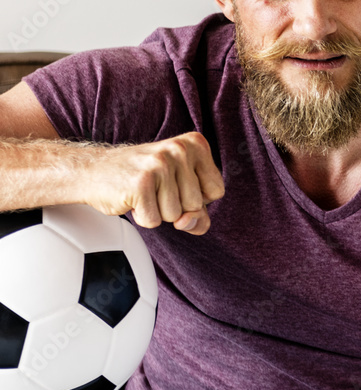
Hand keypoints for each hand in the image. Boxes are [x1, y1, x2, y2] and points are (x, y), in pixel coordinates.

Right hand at [85, 132, 224, 233]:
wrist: (93, 170)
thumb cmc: (143, 181)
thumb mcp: (180, 191)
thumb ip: (199, 214)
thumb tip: (187, 223)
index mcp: (195, 144)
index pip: (217, 191)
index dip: (198, 198)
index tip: (176, 183)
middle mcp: (179, 149)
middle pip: (196, 205)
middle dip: (176, 206)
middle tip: (155, 187)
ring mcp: (159, 165)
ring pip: (176, 215)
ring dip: (158, 211)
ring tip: (144, 191)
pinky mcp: (140, 183)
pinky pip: (153, 221)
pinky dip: (142, 217)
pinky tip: (132, 198)